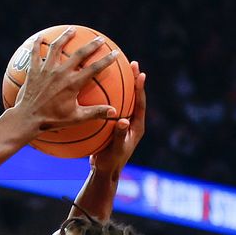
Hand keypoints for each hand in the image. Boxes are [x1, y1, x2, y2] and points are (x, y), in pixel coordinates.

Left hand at [14, 27, 118, 132]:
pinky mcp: (34, 70)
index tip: (115, 53)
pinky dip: (37, 43)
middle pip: (80, 53)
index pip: (94, 68)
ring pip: (57, 47)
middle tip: (100, 39)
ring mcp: (46, 69)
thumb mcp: (76, 118)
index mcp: (73, 83)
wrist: (28, 118)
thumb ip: (95, 113)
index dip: (106, 60)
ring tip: (72, 30)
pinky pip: (35, 52)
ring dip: (66, 36)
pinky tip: (40, 36)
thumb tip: (114, 112)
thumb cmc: (52, 120)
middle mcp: (61, 72)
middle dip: (92, 44)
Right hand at [90, 61, 145, 175]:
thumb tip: (123, 121)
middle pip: (134, 97)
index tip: (140, 73)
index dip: (140, 88)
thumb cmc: (110, 163)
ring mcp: (122, 122)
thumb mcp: (114, 150)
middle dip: (133, 80)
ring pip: (122, 99)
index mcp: (136, 127)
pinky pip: (110, 106)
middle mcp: (131, 122)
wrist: (104, 171)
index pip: (140, 104)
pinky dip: (105, 96)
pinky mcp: (112, 124)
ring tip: (117, 67)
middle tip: (132, 63)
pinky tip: (95, 85)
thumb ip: (119, 136)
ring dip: (121, 84)